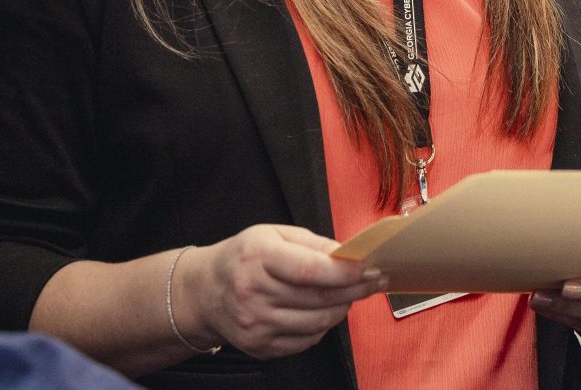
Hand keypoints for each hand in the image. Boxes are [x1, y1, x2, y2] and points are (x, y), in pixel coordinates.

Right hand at [183, 225, 386, 359]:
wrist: (205, 291)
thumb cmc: (244, 257)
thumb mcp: (273, 234)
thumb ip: (312, 243)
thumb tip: (348, 254)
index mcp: (258, 257)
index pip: (309, 270)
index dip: (345, 272)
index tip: (370, 267)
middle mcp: (253, 293)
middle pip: (318, 298)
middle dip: (354, 289)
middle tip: (375, 280)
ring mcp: (255, 324)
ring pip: (317, 322)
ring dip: (343, 308)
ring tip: (351, 295)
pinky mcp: (260, 347)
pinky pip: (306, 341)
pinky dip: (323, 326)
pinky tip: (326, 311)